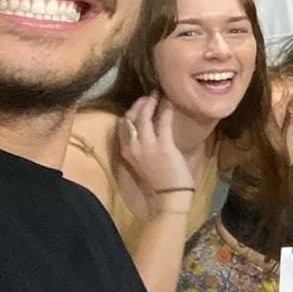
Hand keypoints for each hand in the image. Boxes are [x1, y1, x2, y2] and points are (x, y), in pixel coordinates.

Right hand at [117, 95, 193, 214]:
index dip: (130, 111)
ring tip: (159, 95)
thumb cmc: (159, 180)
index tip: (139, 103)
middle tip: (149, 96)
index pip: (122, 125)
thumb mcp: (143, 161)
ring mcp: (147, 146)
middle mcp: (132, 147)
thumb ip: (142, 145)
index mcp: (126, 151)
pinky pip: (163, 122)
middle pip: (130, 118)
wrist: (169, 196)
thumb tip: (150, 127)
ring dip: (151, 103)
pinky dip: (166, 109)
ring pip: (144, 117)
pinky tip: (170, 103)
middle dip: (139, 104)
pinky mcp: (163, 146)